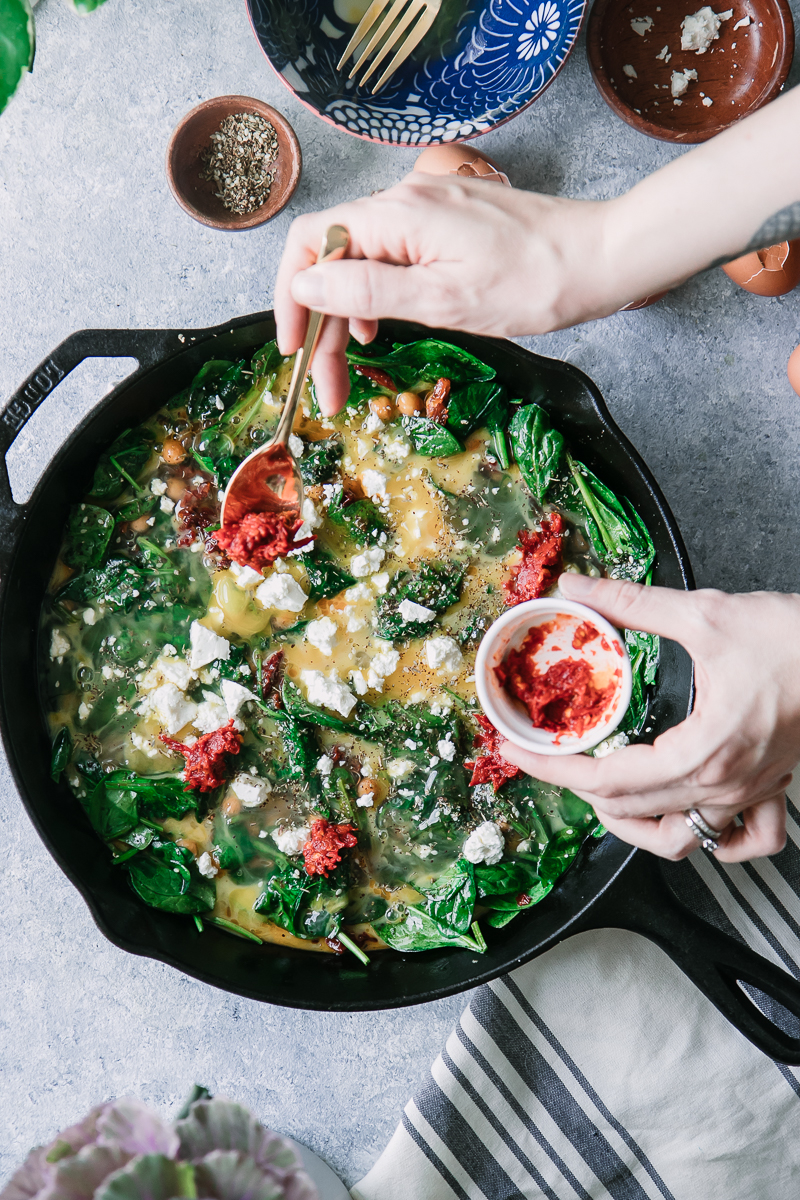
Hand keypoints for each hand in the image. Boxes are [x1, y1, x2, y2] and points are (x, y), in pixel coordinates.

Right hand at [274, 175, 618, 414]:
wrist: (600, 258)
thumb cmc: (533, 283)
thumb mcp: (442, 300)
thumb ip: (367, 290)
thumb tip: (305, 286)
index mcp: (396, 215)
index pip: (309, 243)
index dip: (290, 297)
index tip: (292, 349)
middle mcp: (404, 199)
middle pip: (333, 257)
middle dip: (323, 325)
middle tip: (328, 389)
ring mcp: (427, 206)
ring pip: (362, 259)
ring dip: (349, 314)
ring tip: (352, 366)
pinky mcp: (448, 218)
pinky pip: (392, 253)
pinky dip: (378, 293)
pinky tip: (384, 325)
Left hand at [499, 573, 797, 861]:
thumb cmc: (794, 639)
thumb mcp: (704, 614)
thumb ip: (632, 603)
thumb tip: (578, 587)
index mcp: (702, 751)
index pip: (609, 780)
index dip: (553, 771)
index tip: (519, 754)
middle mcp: (724, 785)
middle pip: (632, 812)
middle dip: (576, 788)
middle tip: (543, 760)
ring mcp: (749, 794)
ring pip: (681, 842)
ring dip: (631, 826)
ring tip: (600, 796)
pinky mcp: (771, 789)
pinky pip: (742, 842)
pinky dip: (711, 842)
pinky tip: (688, 818)